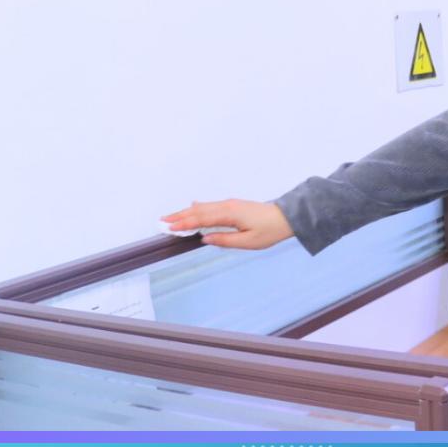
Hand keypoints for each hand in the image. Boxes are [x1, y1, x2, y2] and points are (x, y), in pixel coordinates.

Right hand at [160, 199, 294, 249]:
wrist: (286, 218)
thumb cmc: (269, 231)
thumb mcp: (248, 242)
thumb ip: (224, 240)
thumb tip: (204, 238)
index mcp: (229, 214)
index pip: (201, 219)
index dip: (184, 223)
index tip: (169, 228)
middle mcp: (227, 206)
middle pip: (198, 210)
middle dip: (179, 216)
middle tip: (161, 221)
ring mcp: (230, 204)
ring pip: (203, 207)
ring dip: (186, 212)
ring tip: (171, 217)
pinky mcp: (233, 206)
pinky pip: (211, 206)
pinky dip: (198, 208)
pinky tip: (192, 207)